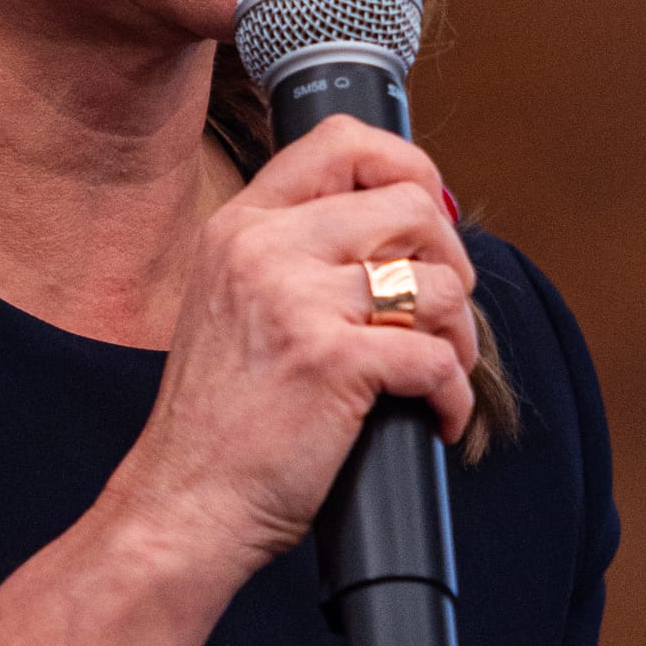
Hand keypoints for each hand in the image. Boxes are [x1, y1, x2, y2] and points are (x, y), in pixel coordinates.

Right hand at [114, 115, 476, 580]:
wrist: (185, 502)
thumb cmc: (216, 422)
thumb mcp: (229, 304)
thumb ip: (290, 256)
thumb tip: (397, 231)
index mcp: (240, 227)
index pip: (340, 143)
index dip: (408, 167)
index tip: (431, 212)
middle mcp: (264, 249)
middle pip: (411, 204)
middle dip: (451, 260)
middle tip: (442, 311)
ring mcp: (297, 302)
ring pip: (436, 282)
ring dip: (460, 334)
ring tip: (440, 372)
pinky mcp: (334, 362)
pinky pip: (438, 357)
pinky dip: (454, 395)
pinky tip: (436, 418)